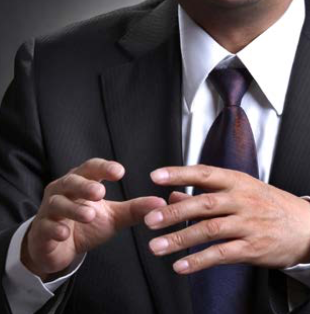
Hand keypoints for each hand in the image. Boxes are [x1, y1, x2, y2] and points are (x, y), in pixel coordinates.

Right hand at [22, 158, 165, 279]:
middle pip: (72, 181)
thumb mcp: (112, 217)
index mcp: (81, 182)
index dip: (104, 168)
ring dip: (74, 208)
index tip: (120, 172)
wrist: (57, 248)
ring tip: (90, 214)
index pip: (91, 168)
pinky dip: (55, 228)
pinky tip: (65, 232)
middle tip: (101, 192)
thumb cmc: (86, 225)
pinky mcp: (42, 230)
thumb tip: (160, 202)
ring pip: (58, 203)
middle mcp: (63, 190)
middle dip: (86, 185)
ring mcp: (50, 210)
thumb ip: (134, 209)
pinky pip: (46, 226)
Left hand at [145, 164, 309, 273]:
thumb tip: (173, 193)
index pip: (205, 173)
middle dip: (174, 212)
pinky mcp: (251, 247)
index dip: (179, 173)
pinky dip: (199, 261)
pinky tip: (180, 266)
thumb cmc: (268, 204)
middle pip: (204, 203)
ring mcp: (247, 224)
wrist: (304, 226)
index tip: (155, 176)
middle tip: (150, 219)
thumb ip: (206, 191)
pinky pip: (221, 254)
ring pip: (209, 230)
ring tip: (156, 247)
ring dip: (180, 239)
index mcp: (237, 181)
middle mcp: (241, 200)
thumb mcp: (241, 190)